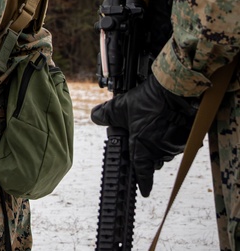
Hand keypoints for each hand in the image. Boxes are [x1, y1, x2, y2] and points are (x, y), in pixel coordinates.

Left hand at [90, 76, 197, 196]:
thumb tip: (95, 116)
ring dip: (160, 145)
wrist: (174, 91)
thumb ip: (105, 114)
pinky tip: (167, 124)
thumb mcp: (119, 107)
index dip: (143, 182)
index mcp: (142, 148)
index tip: (144, 192)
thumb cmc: (146, 101)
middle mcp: (160, 151)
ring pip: (166, 151)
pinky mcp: (188, 138)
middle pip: (154, 160)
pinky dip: (172, 137)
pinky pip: (178, 143)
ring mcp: (175, 146)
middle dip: (148, 154)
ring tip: (154, 128)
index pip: (142, 172)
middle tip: (142, 140)